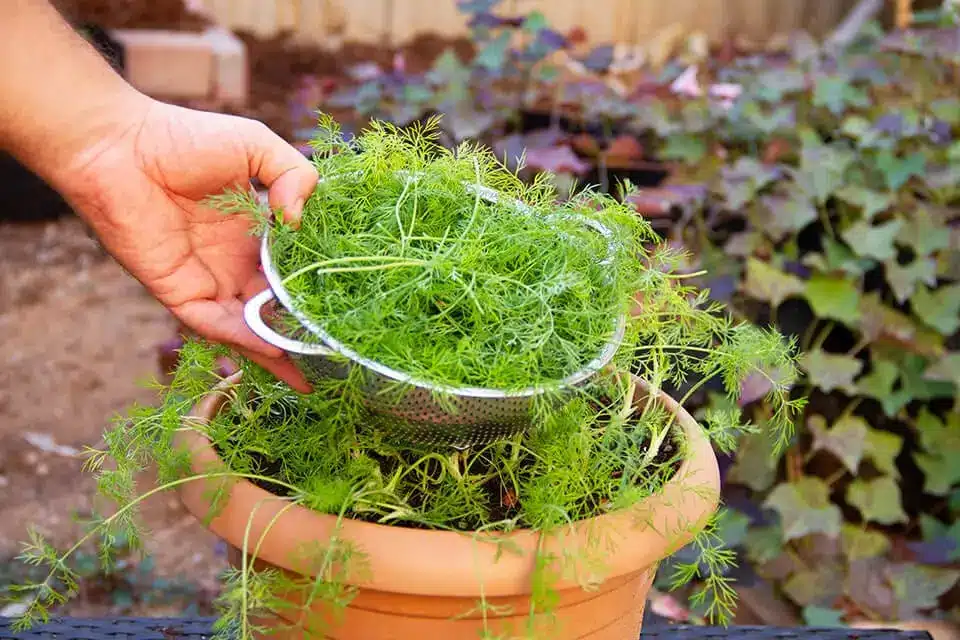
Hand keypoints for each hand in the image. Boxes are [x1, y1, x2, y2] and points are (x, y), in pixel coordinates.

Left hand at [49, 96, 317, 391]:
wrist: (119, 145)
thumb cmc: (184, 139)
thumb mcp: (256, 146)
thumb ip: (294, 175)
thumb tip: (300, 220)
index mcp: (254, 233)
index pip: (292, 269)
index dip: (317, 286)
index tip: (348, 303)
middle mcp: (233, 263)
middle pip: (276, 305)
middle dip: (304, 327)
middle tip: (340, 347)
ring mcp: (207, 281)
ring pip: (250, 324)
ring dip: (280, 344)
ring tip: (316, 363)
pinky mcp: (179, 293)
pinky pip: (216, 324)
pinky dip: (244, 338)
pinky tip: (274, 348)